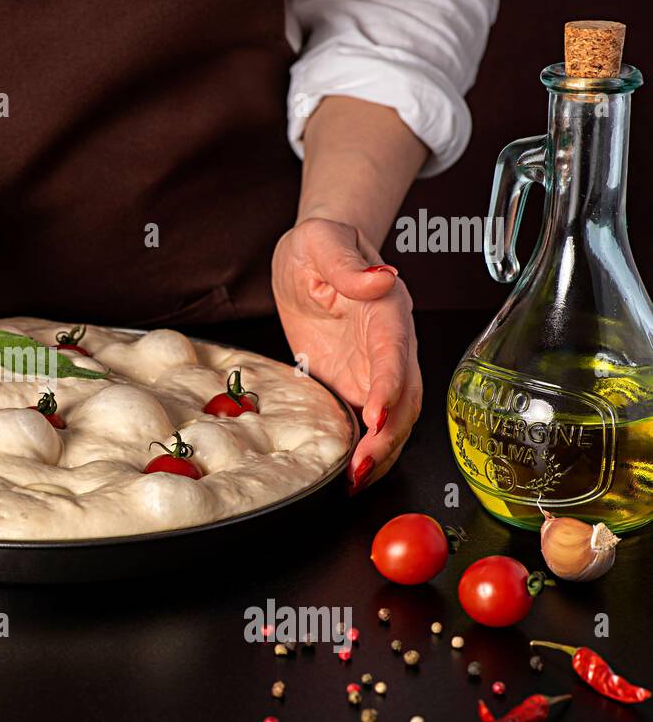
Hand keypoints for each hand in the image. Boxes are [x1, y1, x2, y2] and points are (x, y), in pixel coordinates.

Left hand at [271, 218, 421, 491]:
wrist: (316, 252)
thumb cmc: (321, 244)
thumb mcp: (323, 240)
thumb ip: (348, 261)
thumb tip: (380, 278)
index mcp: (386, 309)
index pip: (394, 352)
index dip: (389, 386)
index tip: (376, 415)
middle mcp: (390, 343)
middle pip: (405, 397)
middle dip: (388, 436)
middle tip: (361, 467)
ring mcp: (377, 367)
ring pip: (394, 417)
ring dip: (380, 451)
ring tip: (356, 481)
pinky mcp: (357, 382)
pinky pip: (370, 422)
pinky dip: (367, 449)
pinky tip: (352, 474)